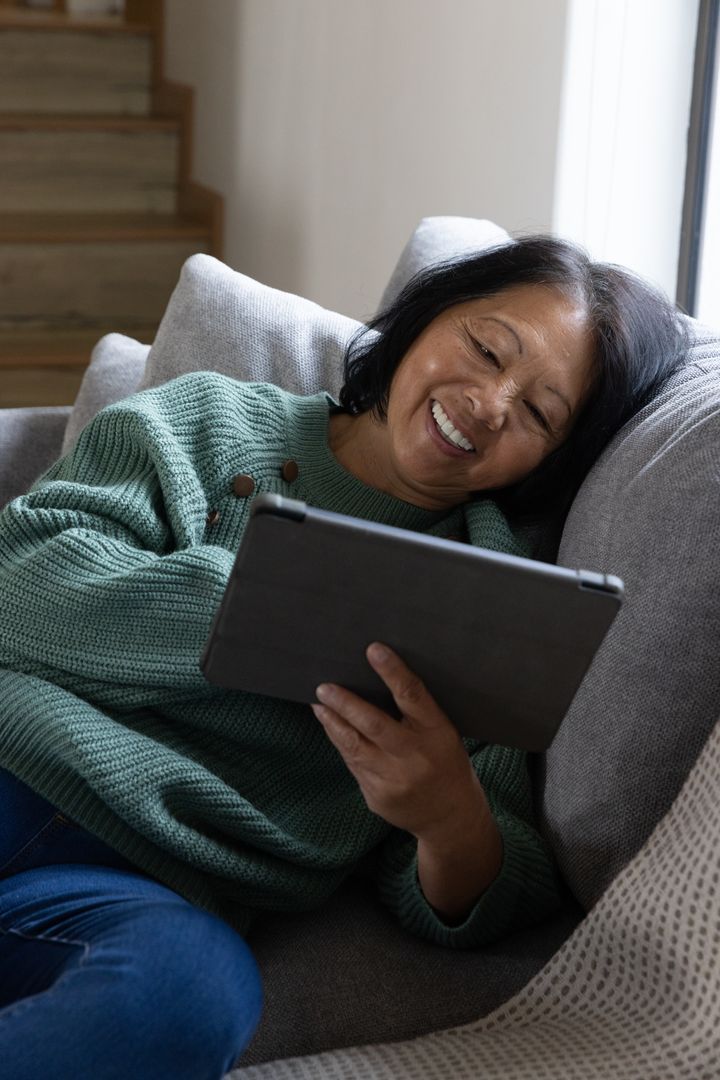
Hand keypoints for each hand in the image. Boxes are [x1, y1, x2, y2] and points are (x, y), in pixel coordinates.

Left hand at [312, 642, 486, 843]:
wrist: (451, 816)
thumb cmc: (445, 762)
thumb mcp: (443, 732)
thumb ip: (415, 712)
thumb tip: (373, 680)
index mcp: (437, 732)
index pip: (412, 695)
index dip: (392, 671)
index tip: (373, 649)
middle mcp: (415, 756)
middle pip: (373, 723)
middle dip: (345, 703)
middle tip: (324, 687)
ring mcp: (394, 780)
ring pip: (354, 746)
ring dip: (332, 723)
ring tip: (319, 705)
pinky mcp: (377, 797)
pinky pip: (353, 765)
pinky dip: (340, 744)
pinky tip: (332, 729)